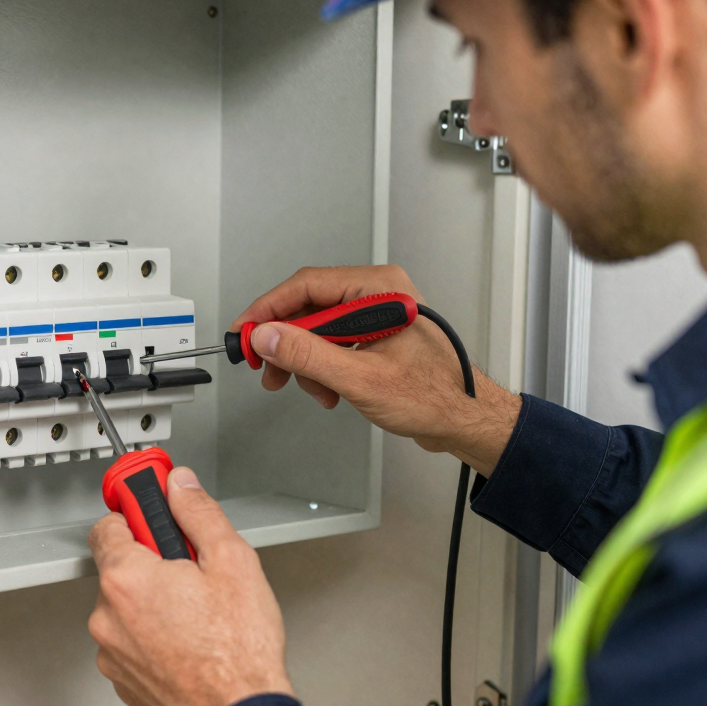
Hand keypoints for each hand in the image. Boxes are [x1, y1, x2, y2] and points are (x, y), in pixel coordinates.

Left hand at [88, 468, 291, 705]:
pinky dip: (154, 641)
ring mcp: (112, 654)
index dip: (135, 514)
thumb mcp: (233, 561)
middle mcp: (108, 617)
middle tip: (194, 576)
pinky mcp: (123, 682)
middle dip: (153, 565)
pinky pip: (133, 646)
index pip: (108, 524)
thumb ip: (198, 514)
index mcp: (127, 579)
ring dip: (154, 607)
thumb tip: (180, 487)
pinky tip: (190, 645)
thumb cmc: (238, 652)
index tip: (150, 509)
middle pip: (121, 570)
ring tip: (198, 619)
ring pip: (128, 611)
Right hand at [232, 265, 521, 474]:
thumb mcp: (360, 378)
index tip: (243, 331)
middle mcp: (378, 294)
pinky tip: (328, 391)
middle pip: (309, 307)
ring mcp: (376, 315)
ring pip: (318, 329)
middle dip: (286, 343)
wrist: (463, 420)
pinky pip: (333, 343)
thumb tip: (267, 337)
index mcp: (379, 289)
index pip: (307, 285)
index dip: (268, 309)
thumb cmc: (434, 396)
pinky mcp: (375, 336)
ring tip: (310, 390)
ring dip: (306, 363)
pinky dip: (323, 368)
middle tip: (264, 367)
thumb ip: (308, 355)